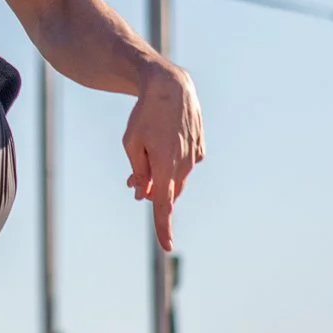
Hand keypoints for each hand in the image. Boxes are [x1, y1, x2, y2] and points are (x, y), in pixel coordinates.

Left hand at [123, 62, 204, 251]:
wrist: (171, 87)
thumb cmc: (145, 115)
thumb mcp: (131, 143)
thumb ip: (139, 172)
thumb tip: (143, 195)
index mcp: (165, 166)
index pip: (163, 205)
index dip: (163, 227)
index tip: (167, 246)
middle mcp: (184, 165)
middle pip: (167, 192)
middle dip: (151, 191)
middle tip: (134, 181)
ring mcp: (195, 157)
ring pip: (176, 179)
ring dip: (162, 177)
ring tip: (147, 156)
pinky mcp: (200, 148)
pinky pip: (185, 165)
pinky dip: (174, 163)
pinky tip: (166, 143)